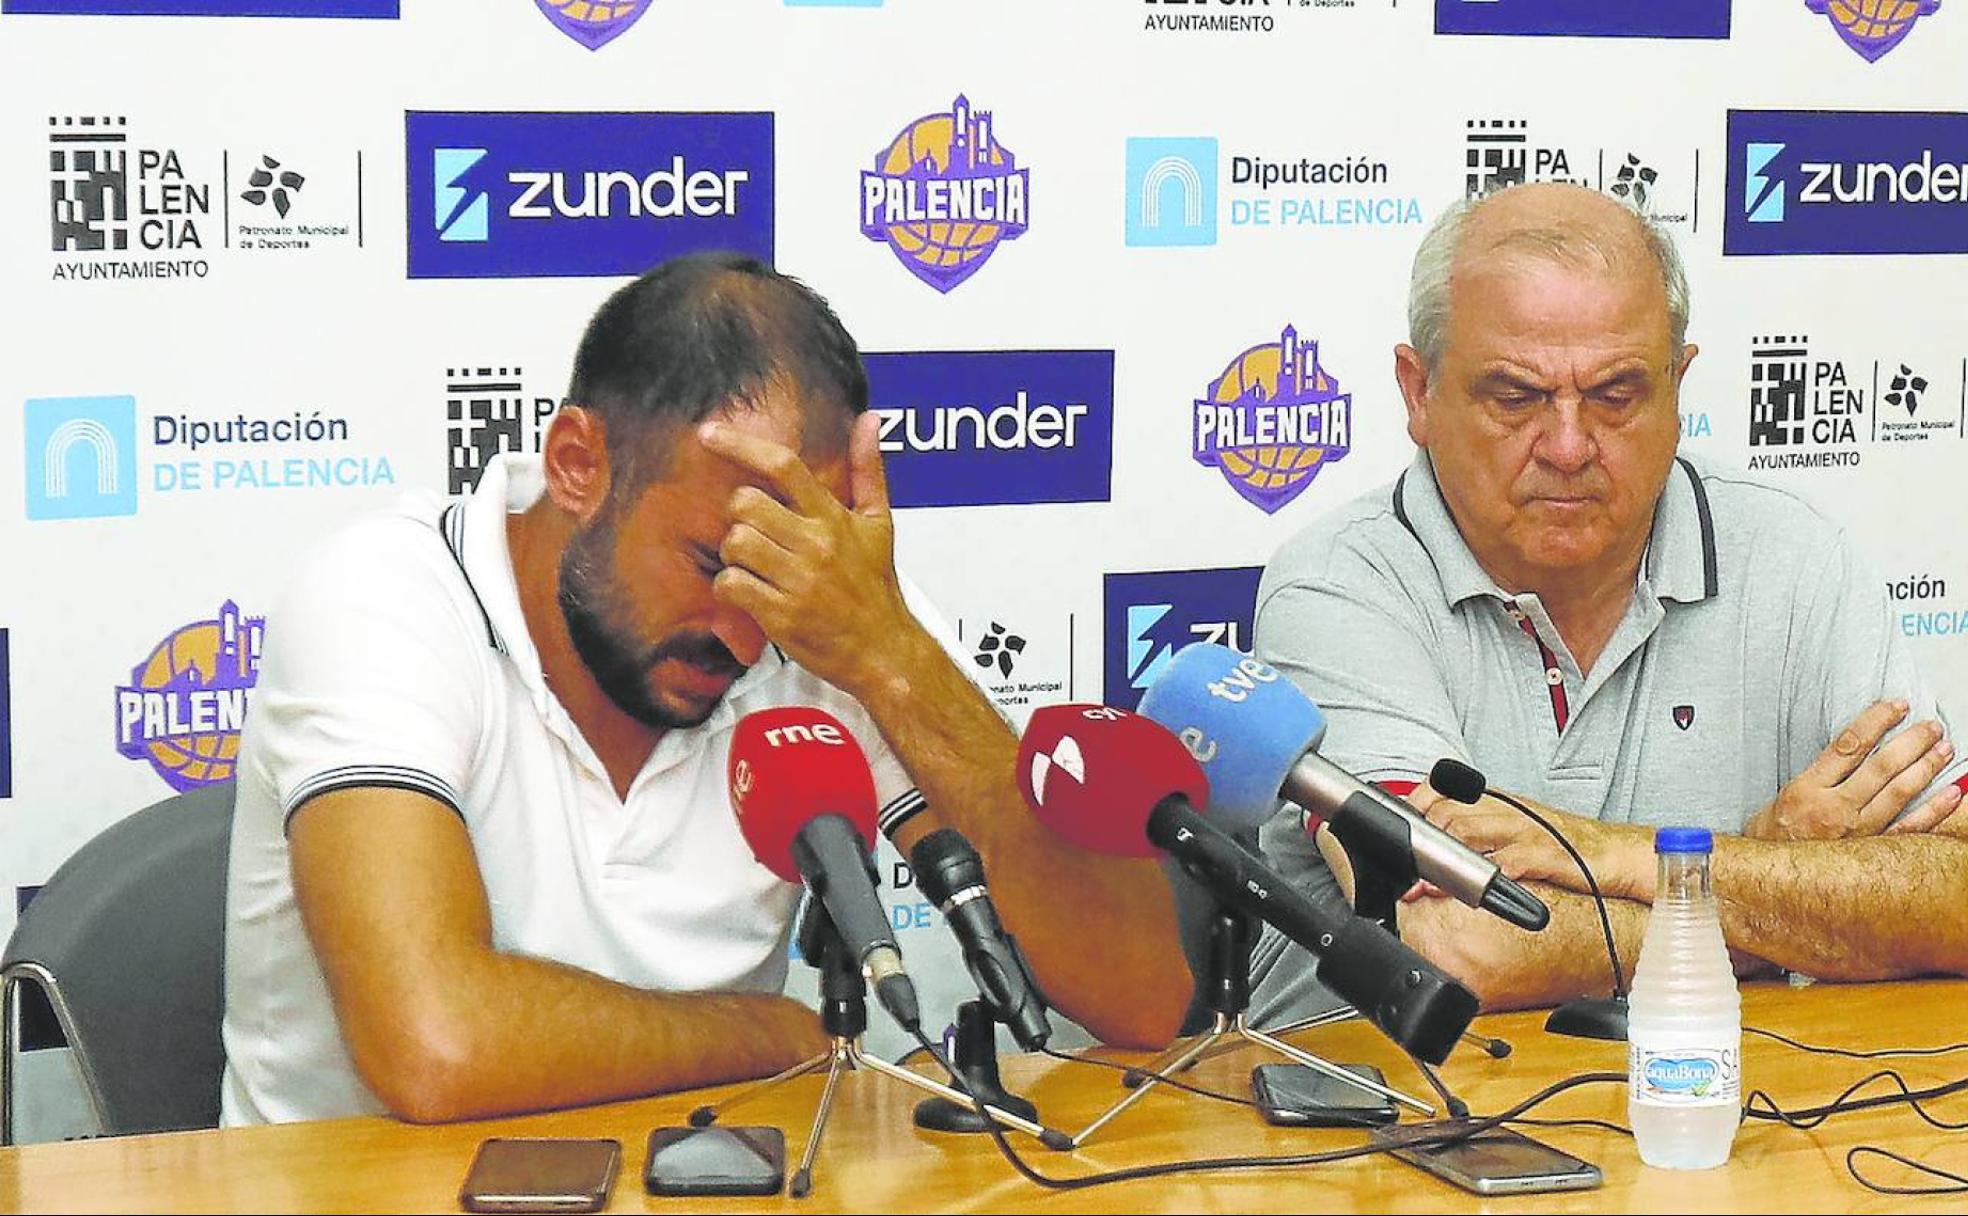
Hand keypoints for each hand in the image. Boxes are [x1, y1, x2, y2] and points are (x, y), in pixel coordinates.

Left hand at [699, 414, 917, 696]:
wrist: (884, 649)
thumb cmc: (876, 587)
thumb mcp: (880, 523)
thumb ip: (869, 469)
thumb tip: (870, 420)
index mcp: (834, 518)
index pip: (784, 466)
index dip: (740, 445)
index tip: (709, 434)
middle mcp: (816, 544)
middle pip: (745, 504)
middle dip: (739, 517)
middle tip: (755, 534)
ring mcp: (798, 580)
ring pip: (735, 543)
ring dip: (734, 553)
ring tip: (754, 565)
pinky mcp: (781, 615)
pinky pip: (731, 584)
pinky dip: (729, 587)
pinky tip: (748, 592)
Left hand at [1417, 785, 1651, 901]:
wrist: (1616, 853)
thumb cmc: (1568, 844)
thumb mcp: (1517, 828)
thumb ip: (1481, 830)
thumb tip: (1440, 838)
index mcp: (1499, 804)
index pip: (1444, 793)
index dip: (1416, 808)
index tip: (1398, 828)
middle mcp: (1507, 812)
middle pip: (1448, 814)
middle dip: (1421, 840)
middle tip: (1404, 868)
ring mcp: (1525, 832)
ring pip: (1470, 832)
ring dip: (1442, 859)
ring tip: (1424, 883)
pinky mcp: (1545, 855)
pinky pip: (1510, 862)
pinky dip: (1487, 875)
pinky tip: (1471, 889)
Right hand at [1746, 700, 1957, 840]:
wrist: (1771, 879)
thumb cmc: (1774, 836)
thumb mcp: (1784, 795)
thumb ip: (1819, 774)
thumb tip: (1855, 748)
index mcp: (1807, 789)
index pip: (1849, 745)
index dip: (1876, 720)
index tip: (1898, 705)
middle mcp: (1833, 809)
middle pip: (1880, 766)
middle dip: (1911, 741)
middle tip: (1932, 726)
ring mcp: (1856, 832)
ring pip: (1899, 792)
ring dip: (1927, 767)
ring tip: (1944, 749)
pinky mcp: (1871, 852)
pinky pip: (1910, 829)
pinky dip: (1935, 811)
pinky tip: (1952, 794)